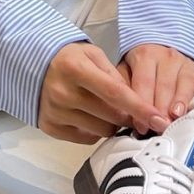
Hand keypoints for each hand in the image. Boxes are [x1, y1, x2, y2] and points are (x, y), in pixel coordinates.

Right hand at [38, 42, 166, 144]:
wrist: (34, 65)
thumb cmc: (70, 59)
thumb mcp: (93, 55)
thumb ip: (115, 76)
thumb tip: (137, 104)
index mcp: (75, 69)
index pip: (115, 93)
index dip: (140, 108)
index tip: (159, 120)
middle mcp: (62, 92)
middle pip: (111, 116)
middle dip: (127, 115)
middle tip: (125, 107)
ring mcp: (55, 112)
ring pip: (101, 131)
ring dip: (111, 123)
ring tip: (103, 109)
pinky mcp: (50, 127)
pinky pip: (86, 138)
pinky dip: (94, 130)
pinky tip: (88, 115)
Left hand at [119, 43, 193, 128]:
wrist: (163, 49)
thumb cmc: (143, 68)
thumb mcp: (128, 70)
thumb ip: (125, 89)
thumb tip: (124, 114)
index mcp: (146, 56)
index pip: (144, 82)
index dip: (142, 105)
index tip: (141, 126)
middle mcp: (168, 57)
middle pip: (165, 85)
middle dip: (162, 108)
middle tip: (159, 127)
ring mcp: (187, 63)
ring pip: (185, 82)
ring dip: (181, 100)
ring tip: (177, 116)